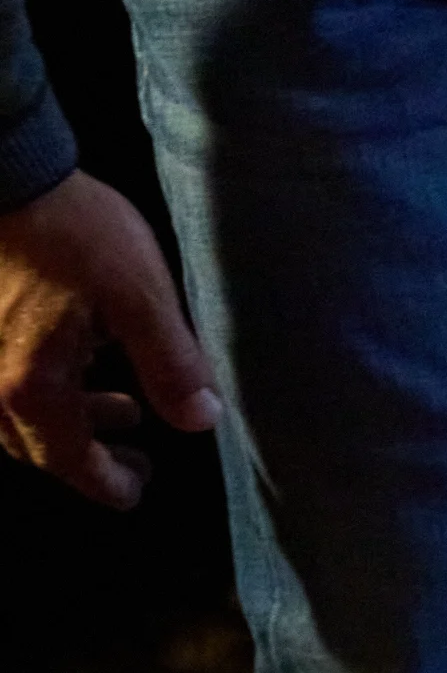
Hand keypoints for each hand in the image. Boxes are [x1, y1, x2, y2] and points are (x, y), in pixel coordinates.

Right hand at [0, 172, 220, 508]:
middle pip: (39, 445)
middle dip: (88, 457)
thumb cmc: (73, 234)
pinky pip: (9, 381)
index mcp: (30, 388)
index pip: (68, 460)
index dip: (104, 483)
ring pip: (21, 414)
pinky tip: (82, 358)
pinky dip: (48, 387)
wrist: (6, 180)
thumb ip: (170, 362)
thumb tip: (201, 420)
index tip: (134, 492)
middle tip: (136, 456)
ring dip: (70, 420)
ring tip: (122, 406)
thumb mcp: (141, 296)